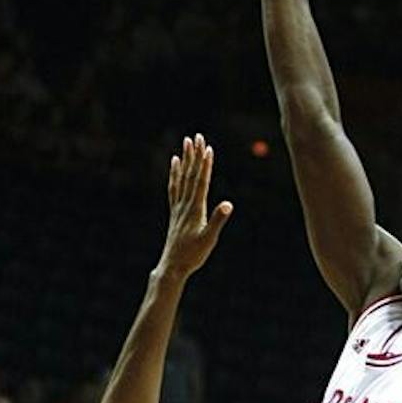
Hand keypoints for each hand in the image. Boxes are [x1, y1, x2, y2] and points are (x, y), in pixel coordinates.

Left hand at [159, 134, 232, 278]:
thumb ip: (218, 220)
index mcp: (195, 209)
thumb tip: (228, 204)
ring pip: (182, 178)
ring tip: (185, 143)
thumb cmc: (193, 254)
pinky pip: (174, 188)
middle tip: (196, 136)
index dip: (205, 165)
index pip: (201, 182)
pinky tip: (175, 164)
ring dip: (185, 159)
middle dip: (195, 155)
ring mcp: (178, 207)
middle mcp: (185, 205)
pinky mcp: (175, 212)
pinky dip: (175, 174)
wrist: (173, 266)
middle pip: (191, 175)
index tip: (207, 148)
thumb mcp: (209, 239)